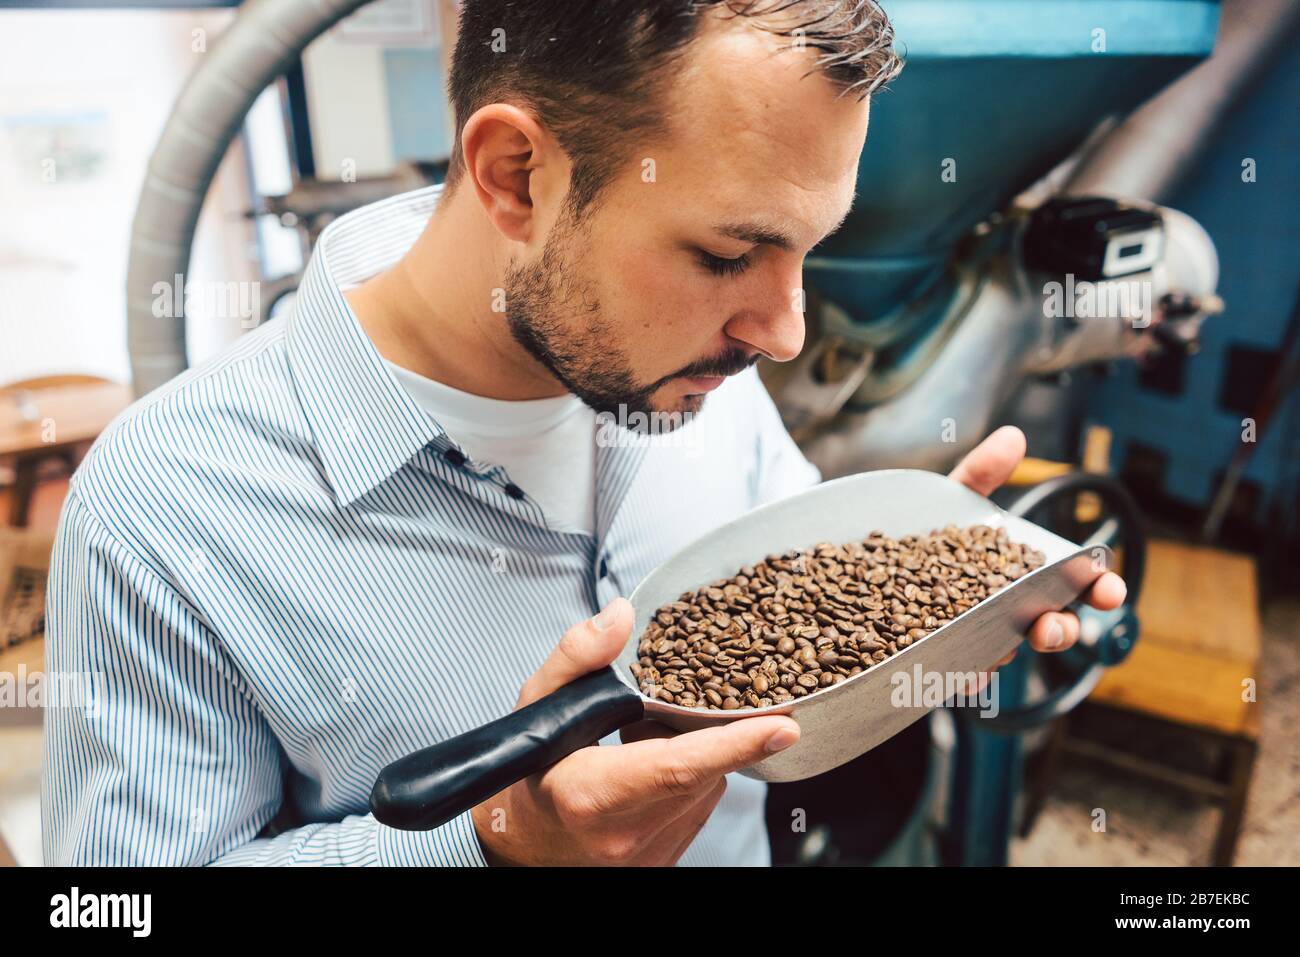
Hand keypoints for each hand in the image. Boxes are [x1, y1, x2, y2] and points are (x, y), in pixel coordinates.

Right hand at [471, 598, 799, 864]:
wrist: (523, 843)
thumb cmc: (530, 769)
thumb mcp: (538, 703)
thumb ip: (577, 656)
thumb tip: (621, 616)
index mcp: (593, 794)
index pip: (677, 767)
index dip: (735, 744)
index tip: (782, 726)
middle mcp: (626, 833)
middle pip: (701, 770)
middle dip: (702, 729)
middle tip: (671, 710)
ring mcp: (648, 855)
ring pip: (707, 788)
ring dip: (694, 754)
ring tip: (646, 740)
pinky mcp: (664, 862)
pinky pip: (699, 807)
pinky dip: (690, 778)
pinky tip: (654, 764)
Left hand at [948, 426, 1126, 677]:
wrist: (872, 566)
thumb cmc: (929, 535)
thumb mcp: (951, 500)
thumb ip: (982, 472)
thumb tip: (1013, 435)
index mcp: (1026, 573)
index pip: (1074, 584)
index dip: (1097, 587)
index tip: (1110, 590)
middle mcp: (1010, 610)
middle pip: (1048, 629)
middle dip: (1060, 631)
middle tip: (1052, 627)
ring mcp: (979, 640)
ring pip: (1004, 655)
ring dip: (1007, 652)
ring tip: (1000, 648)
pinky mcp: (942, 663)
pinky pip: (954, 675)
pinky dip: (958, 673)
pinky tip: (956, 670)